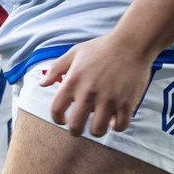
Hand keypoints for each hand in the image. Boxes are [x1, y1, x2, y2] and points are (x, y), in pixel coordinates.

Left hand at [39, 34, 153, 136]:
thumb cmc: (101, 48)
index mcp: (73, 81)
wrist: (131, 44)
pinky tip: (113, 118)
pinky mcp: (127, 103)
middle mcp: (89, 93)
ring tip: (97, 123)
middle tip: (79, 127)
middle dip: (75, 130)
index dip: (57, 119)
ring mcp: (109, 99)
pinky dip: (116, 126)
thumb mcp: (74, 53)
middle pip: (75, 126)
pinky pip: (119, 126)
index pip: (56, 110)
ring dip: (96, 129)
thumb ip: (56, 69)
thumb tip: (42, 84)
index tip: (62, 120)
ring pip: (98, 130)